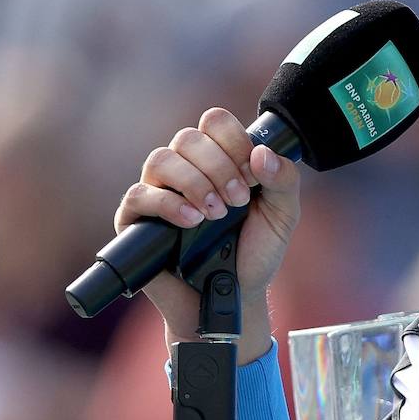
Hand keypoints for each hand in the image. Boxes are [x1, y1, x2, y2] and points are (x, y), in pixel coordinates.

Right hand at [115, 107, 300, 363]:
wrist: (234, 298)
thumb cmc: (254, 253)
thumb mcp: (282, 215)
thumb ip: (283, 180)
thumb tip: (261, 153)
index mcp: (217, 158)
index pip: (215, 122)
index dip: (235, 142)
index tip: (253, 175)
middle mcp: (184, 169)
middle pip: (188, 137)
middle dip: (219, 167)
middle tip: (238, 201)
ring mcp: (157, 191)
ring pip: (161, 159)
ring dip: (195, 183)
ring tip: (215, 214)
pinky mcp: (135, 219)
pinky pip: (139, 195)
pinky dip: (168, 204)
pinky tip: (192, 220)